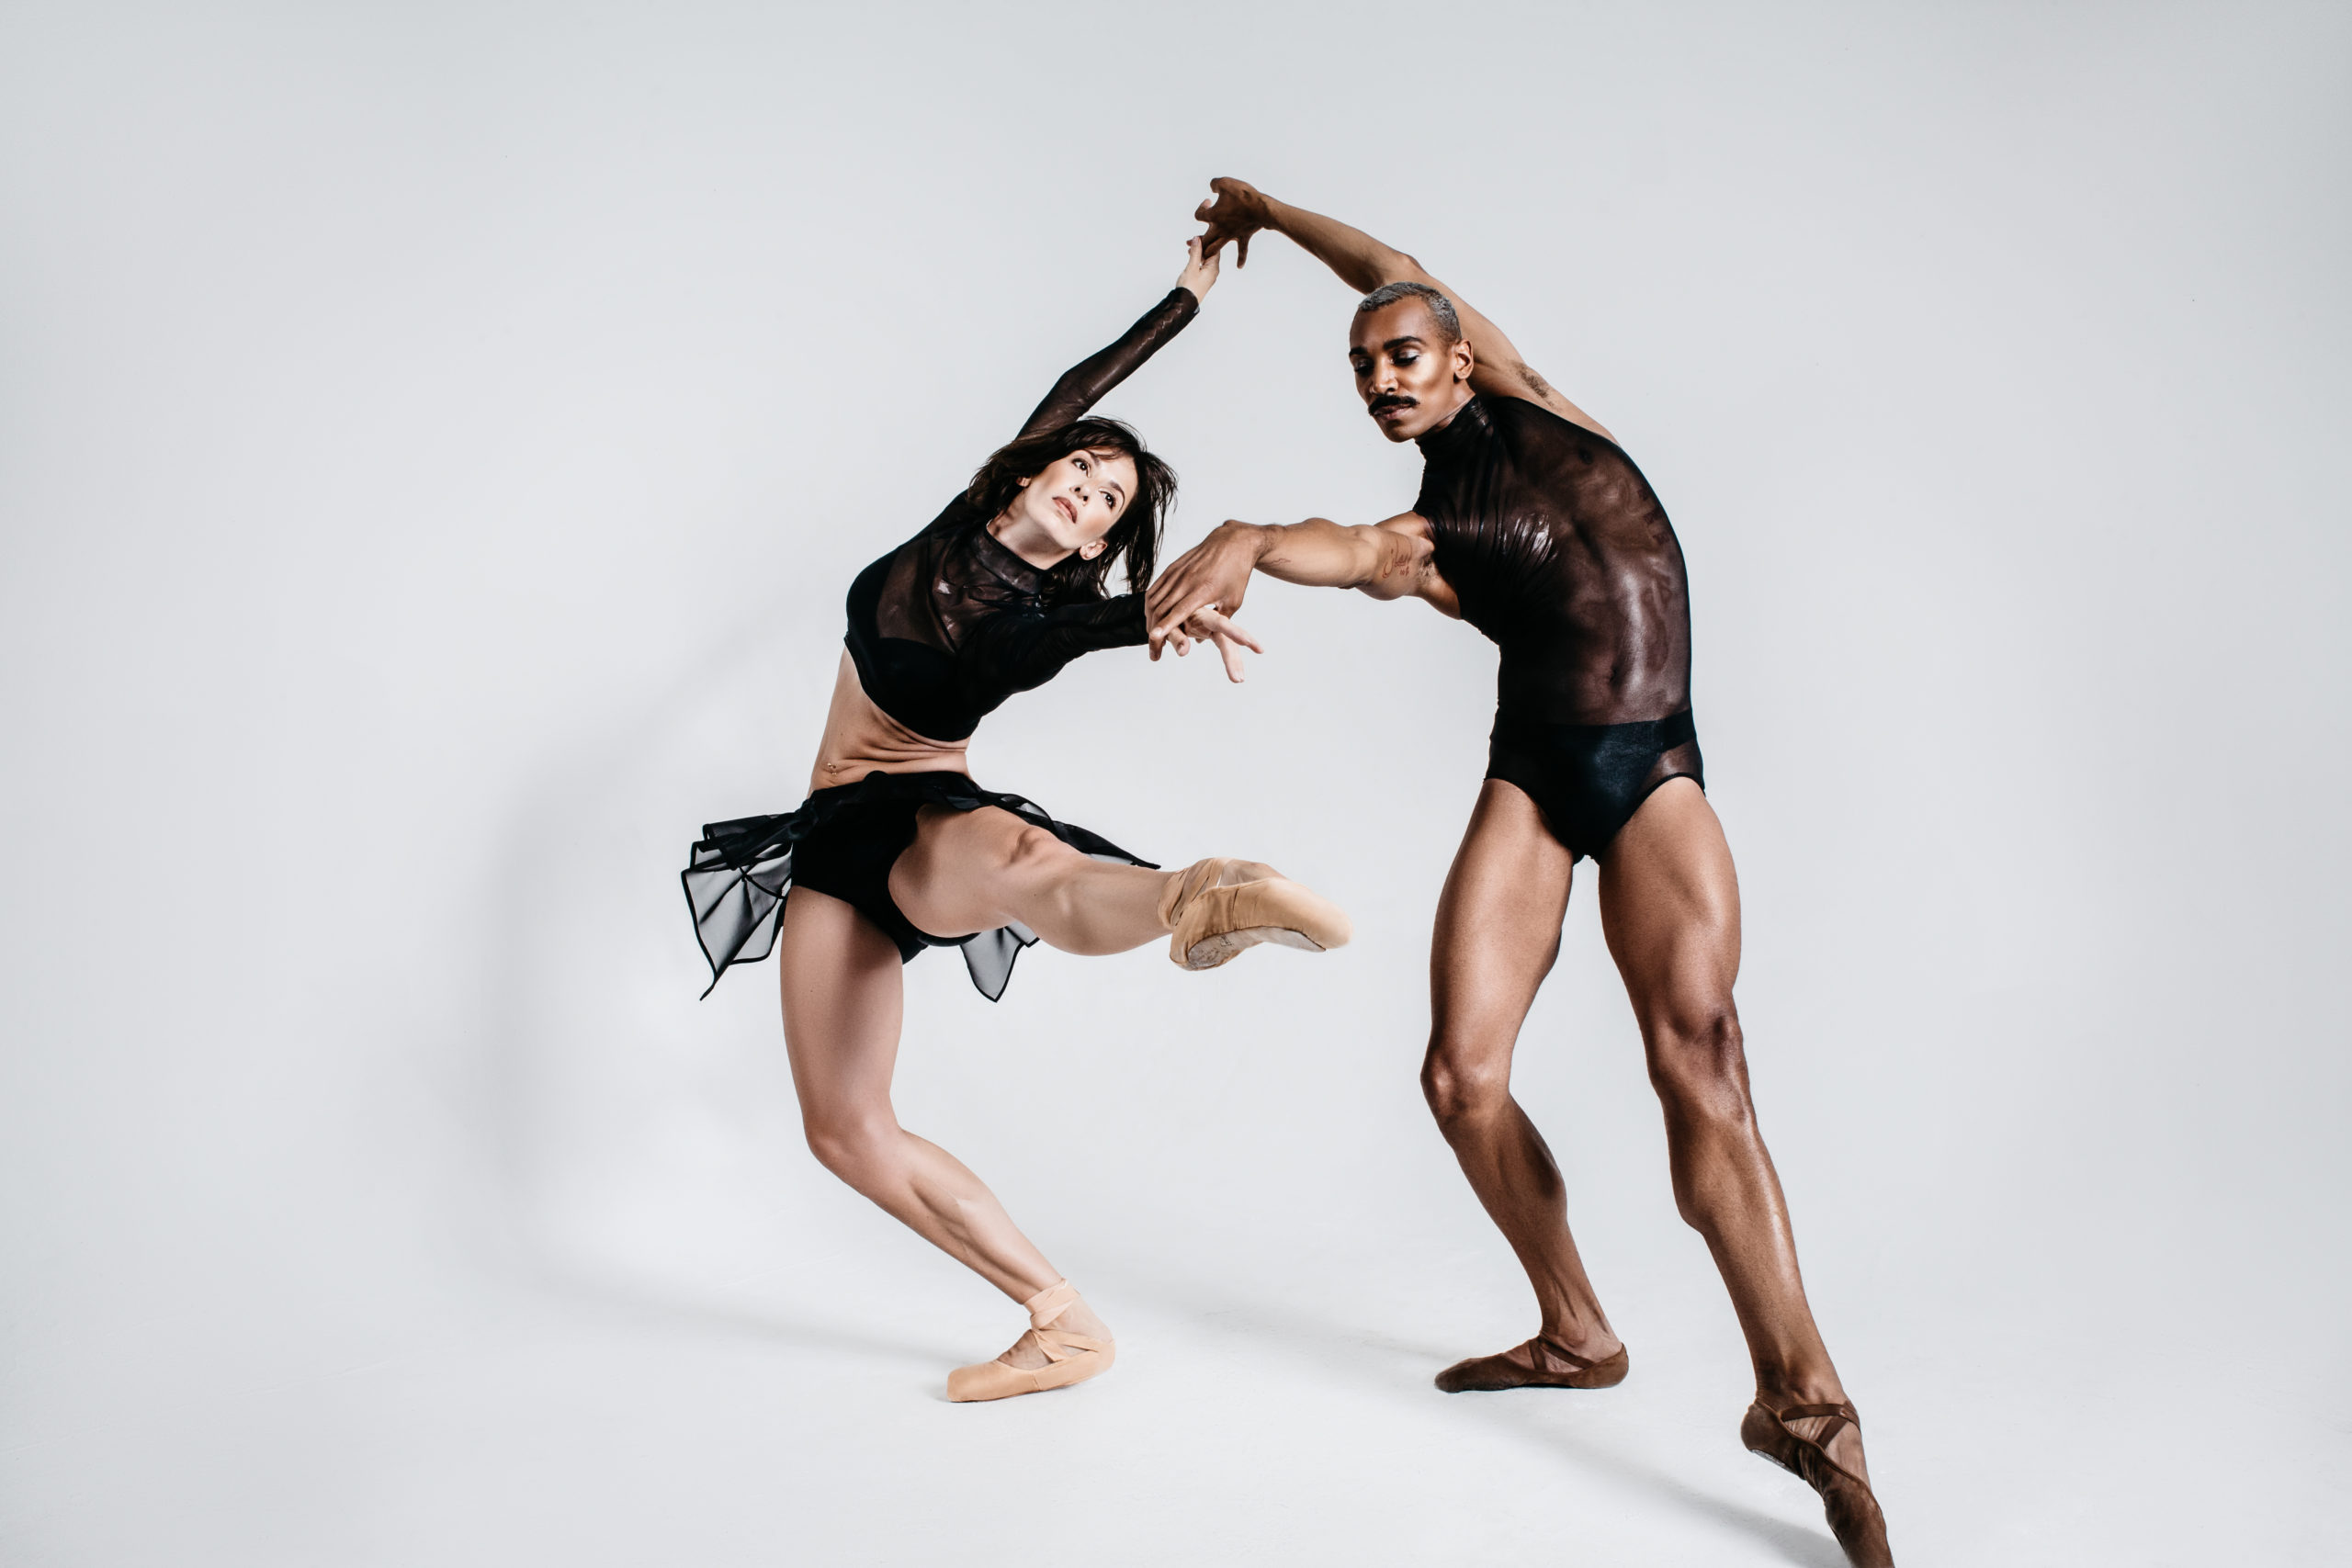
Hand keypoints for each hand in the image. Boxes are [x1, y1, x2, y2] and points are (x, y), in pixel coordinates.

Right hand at [1147, 521, 1263, 656]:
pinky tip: (1150, 615)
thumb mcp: (1234, 601)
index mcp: (1204, 589)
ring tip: (1151, 636)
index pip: (1180, 611)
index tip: (1155, 638)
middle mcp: (1187, 580)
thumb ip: (1220, 622)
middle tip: (1154, 650)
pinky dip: (1150, 604)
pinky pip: (1156, 587)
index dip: (1166, 625)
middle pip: (1162, 608)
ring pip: (1155, 598)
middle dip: (1155, 632)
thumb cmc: (1236, 574)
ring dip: (1150, 620)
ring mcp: (1178, 572)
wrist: (1233, 543)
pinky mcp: (1173, 567)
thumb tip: (1201, 641)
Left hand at [1160, 606, 1263, 682]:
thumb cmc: (1165, 616)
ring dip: (1235, 662)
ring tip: (1238, 679)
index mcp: (1201, 615)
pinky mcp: (1214, 634)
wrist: (1166, 610)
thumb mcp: (1167, 626)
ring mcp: (1215, 628)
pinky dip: (1232, 659)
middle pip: (1228, 638)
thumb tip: (1184, 652)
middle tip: (1238, 678)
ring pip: (1229, 645)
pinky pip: (1226, 646)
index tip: (1246, 642)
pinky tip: (1237, 672)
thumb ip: (1175, 637)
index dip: (1233, 632)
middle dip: (1234, 658)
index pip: (1220, 623)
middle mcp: (1213, 620)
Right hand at [1175, 234, 1220, 301]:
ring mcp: (1209, 276)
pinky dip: (1198, 259)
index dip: (1206, 241)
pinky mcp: (1203, 279)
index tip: (1195, 238)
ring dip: (1198, 252)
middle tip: (1189, 242)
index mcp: (1214, 268)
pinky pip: (1203, 265)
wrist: (1185, 304)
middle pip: (1211, 253)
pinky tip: (1191, 258)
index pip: (1214, 249)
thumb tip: (1198, 239)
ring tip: (1189, 249)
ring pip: (1206, 259)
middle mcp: (1213, 271)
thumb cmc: (1189, 287)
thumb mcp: (1192, 267)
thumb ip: (1196, 252)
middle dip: (1201, 246)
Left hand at [1193, 177, 1275, 266]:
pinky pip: (1242, 250)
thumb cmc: (1243, 195)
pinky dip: (1241, 258)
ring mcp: (1231, 234)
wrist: (1261, 208)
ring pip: (1217, 248)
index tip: (1208, 201)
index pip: (1199, 215)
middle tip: (1189, 244)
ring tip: (1204, 257)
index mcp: (1213, 216)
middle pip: (1203, 240)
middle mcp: (1220, 228)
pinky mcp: (1243, 236)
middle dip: (1196, 243)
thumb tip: (1212, 187)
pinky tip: (1239, 266)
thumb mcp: (1225, 183)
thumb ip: (1215, 184)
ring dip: (1209, 253)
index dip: (1201, 208)